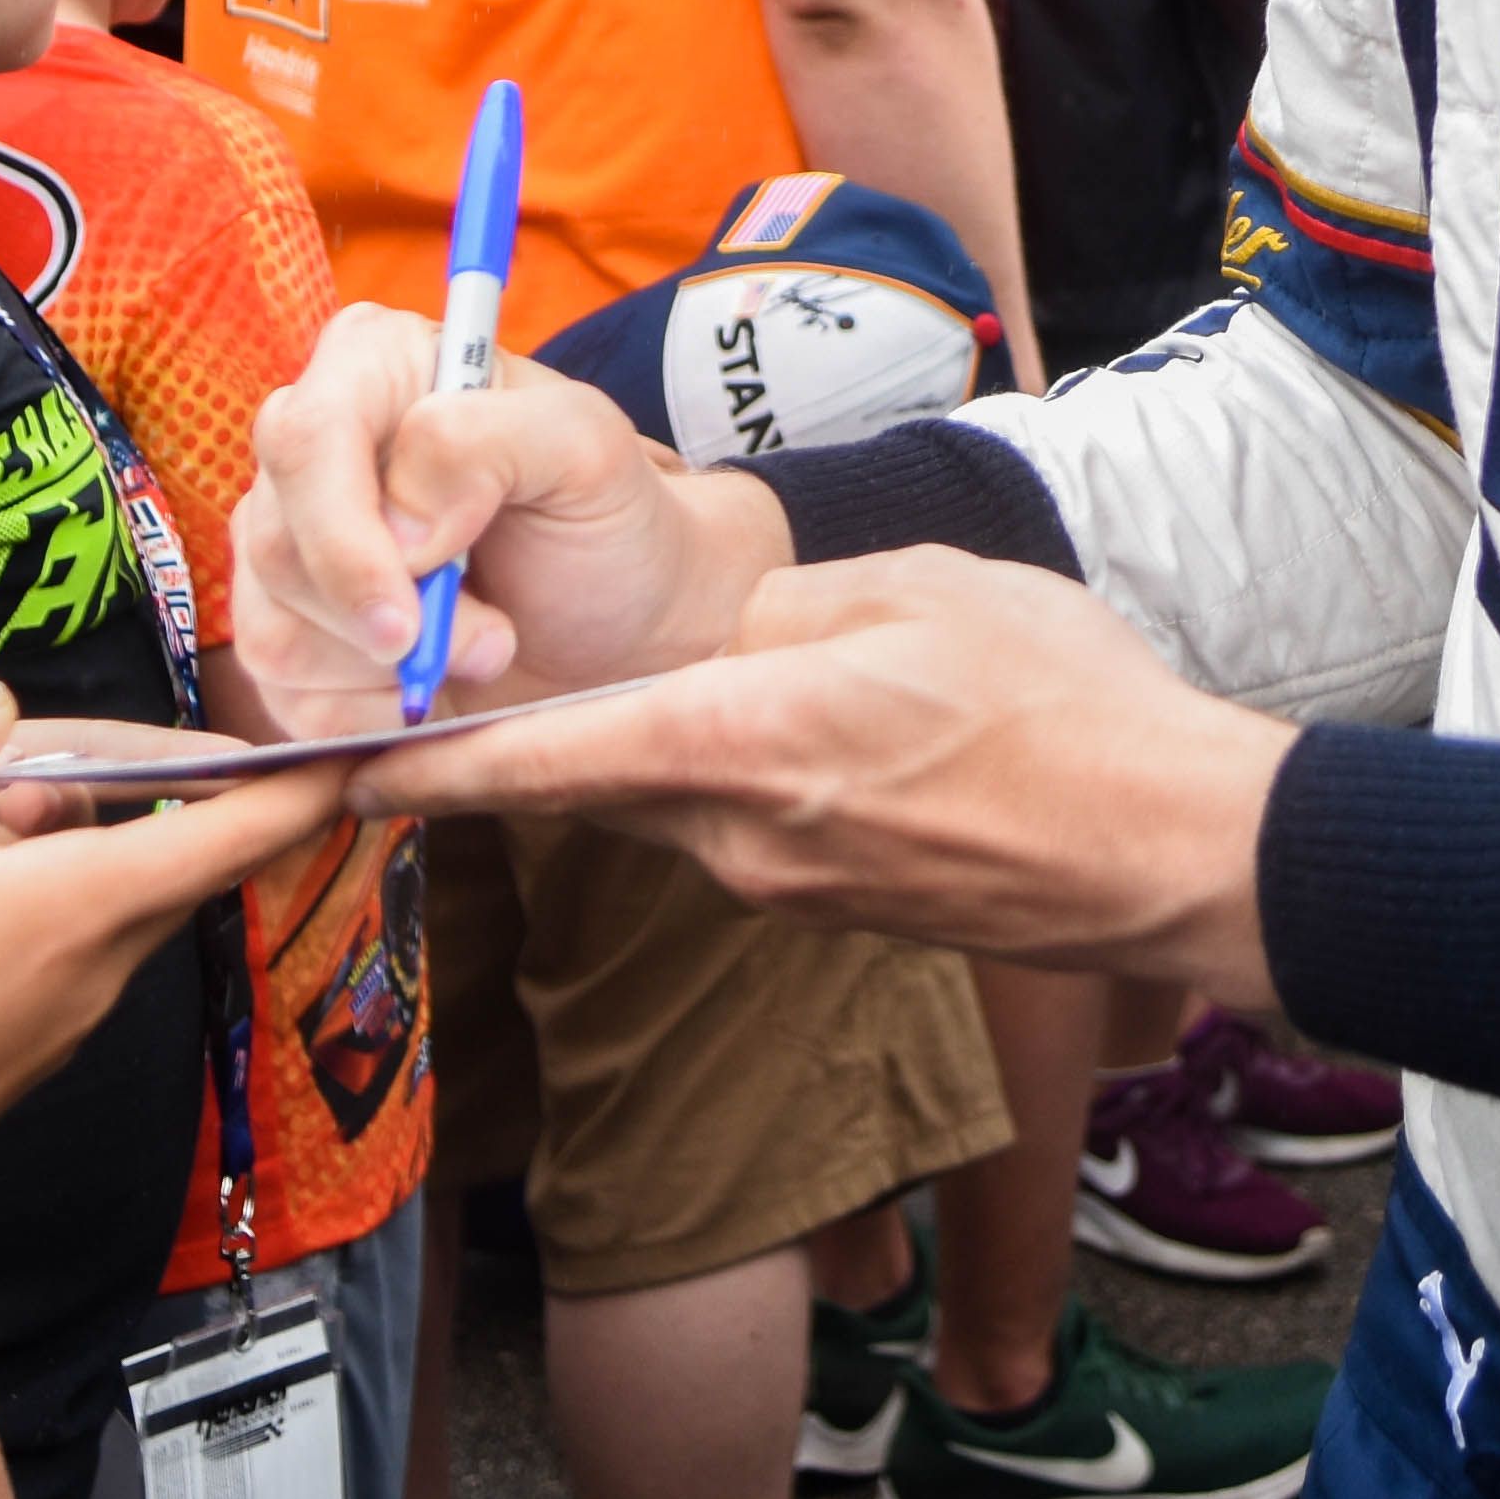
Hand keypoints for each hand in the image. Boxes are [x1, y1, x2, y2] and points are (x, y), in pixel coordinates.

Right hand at [0, 690, 345, 1214]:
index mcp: (78, 905)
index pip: (239, 833)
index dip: (310, 780)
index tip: (369, 745)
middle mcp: (94, 975)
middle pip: (187, 871)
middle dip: (222, 807)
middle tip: (240, 742)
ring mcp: (57, 1034)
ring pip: (120, 917)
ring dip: (128, 854)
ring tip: (96, 792)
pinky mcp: (12, 1070)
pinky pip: (71, 964)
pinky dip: (70, 906)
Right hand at [233, 307, 767, 721]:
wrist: (618, 623)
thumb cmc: (601, 521)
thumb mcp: (585, 450)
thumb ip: (490, 442)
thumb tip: (399, 520)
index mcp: (372, 367)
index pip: (305, 439)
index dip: (345, 536)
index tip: (413, 616)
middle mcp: (312, 447)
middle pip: (275, 543)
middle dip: (386, 619)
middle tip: (491, 640)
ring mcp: (287, 543)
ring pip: (271, 629)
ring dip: (388, 672)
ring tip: (481, 649)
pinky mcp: (285, 633)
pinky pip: (283, 696)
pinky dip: (369, 713)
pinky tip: (434, 688)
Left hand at [348, 549, 1292, 994]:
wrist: (1170, 848)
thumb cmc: (1063, 705)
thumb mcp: (918, 593)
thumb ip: (794, 608)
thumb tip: (732, 632)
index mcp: (743, 744)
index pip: (539, 762)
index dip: (425, 767)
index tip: (329, 771)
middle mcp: (739, 839)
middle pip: (591, 783)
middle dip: (524, 743)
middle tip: (456, 688)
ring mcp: (785, 886)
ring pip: (672, 799)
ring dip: (657, 746)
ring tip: (711, 678)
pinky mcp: (831, 905)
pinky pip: (743, 829)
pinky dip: (735, 776)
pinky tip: (815, 731)